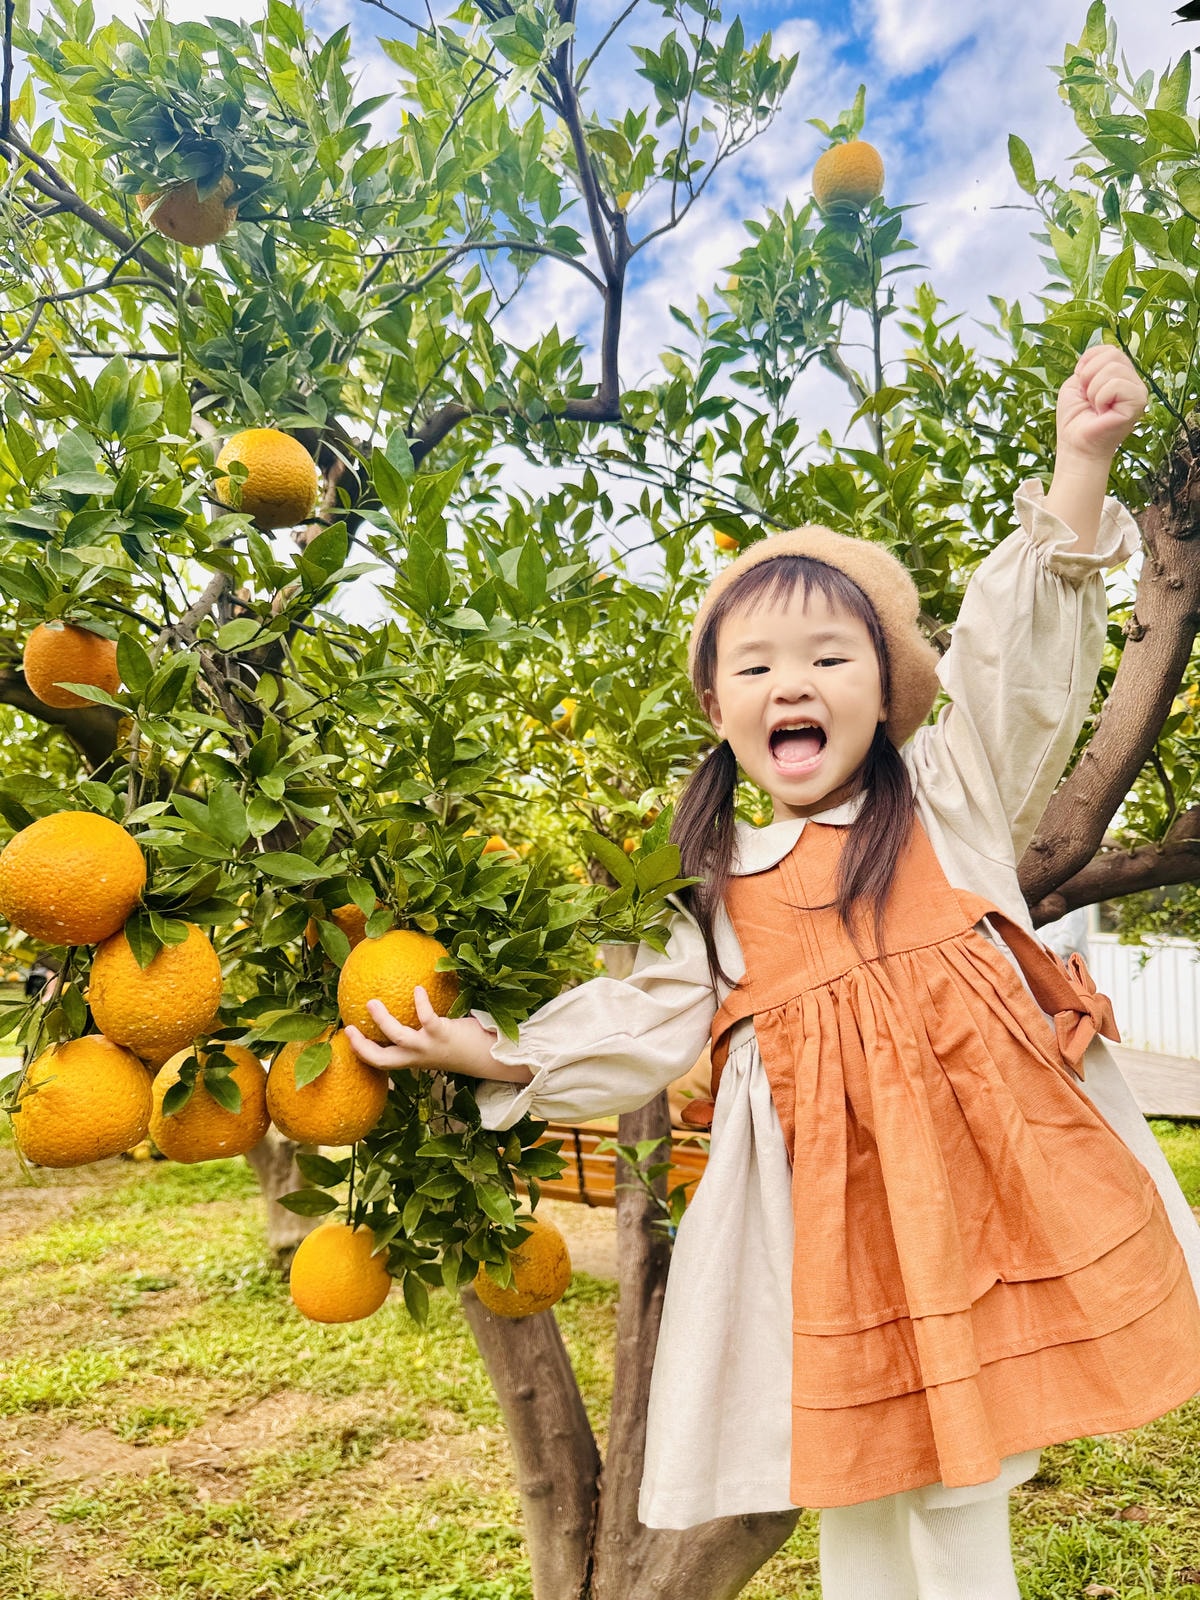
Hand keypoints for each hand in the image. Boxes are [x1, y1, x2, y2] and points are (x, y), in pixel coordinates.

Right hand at [344, 986, 531, 1083]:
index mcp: (412, 1060)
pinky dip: (420, 1003)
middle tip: (350, 1025)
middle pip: (381, 1059)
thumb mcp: (435, 1042)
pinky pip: (426, 1018)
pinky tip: (417, 989)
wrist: (486, 1056)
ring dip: (383, 1021)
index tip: (348, 1033)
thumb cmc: (460, 1045)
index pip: (380, 1062)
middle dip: (362, 1045)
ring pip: (398, 1037)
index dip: (361, 1051)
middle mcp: (417, 1057)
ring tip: (372, 1002)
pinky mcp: (442, 1034)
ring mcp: (428, 1047)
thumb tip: (407, 1001)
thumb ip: (421, 1031)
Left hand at [1056, 345, 1147, 461]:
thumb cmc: (1075, 417)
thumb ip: (1090, 364)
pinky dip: (1100, 398)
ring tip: (1095, 407)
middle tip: (1087, 398)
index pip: (1109, 349)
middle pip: (1112, 354)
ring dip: (1093, 390)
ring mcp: (1138, 392)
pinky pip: (1115, 385)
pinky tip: (1102, 412)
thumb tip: (1102, 353)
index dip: (1087, 362)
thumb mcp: (1076, 383)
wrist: (1075, 443)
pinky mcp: (1138, 403)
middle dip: (1088, 375)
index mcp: (1120, 375)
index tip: (1080, 383)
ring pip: (1113, 369)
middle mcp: (1133, 381)